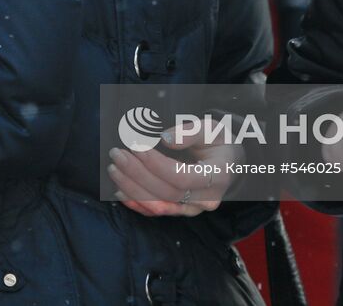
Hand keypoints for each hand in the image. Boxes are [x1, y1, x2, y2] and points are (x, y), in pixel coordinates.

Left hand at [108, 119, 238, 217]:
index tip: (136, 146)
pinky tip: (120, 191)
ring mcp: (193, 209)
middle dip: (137, 174)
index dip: (155, 164)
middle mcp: (206, 199)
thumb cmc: (218, 142)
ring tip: (114, 169)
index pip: (181, 177)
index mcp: (217, 176)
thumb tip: (165, 138)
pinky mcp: (181, 211)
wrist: (227, 162)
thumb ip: (190, 132)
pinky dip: (136, 204)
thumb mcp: (211, 129)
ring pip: (159, 206)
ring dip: (132, 189)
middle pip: (166, 193)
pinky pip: (157, 213)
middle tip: (117, 154)